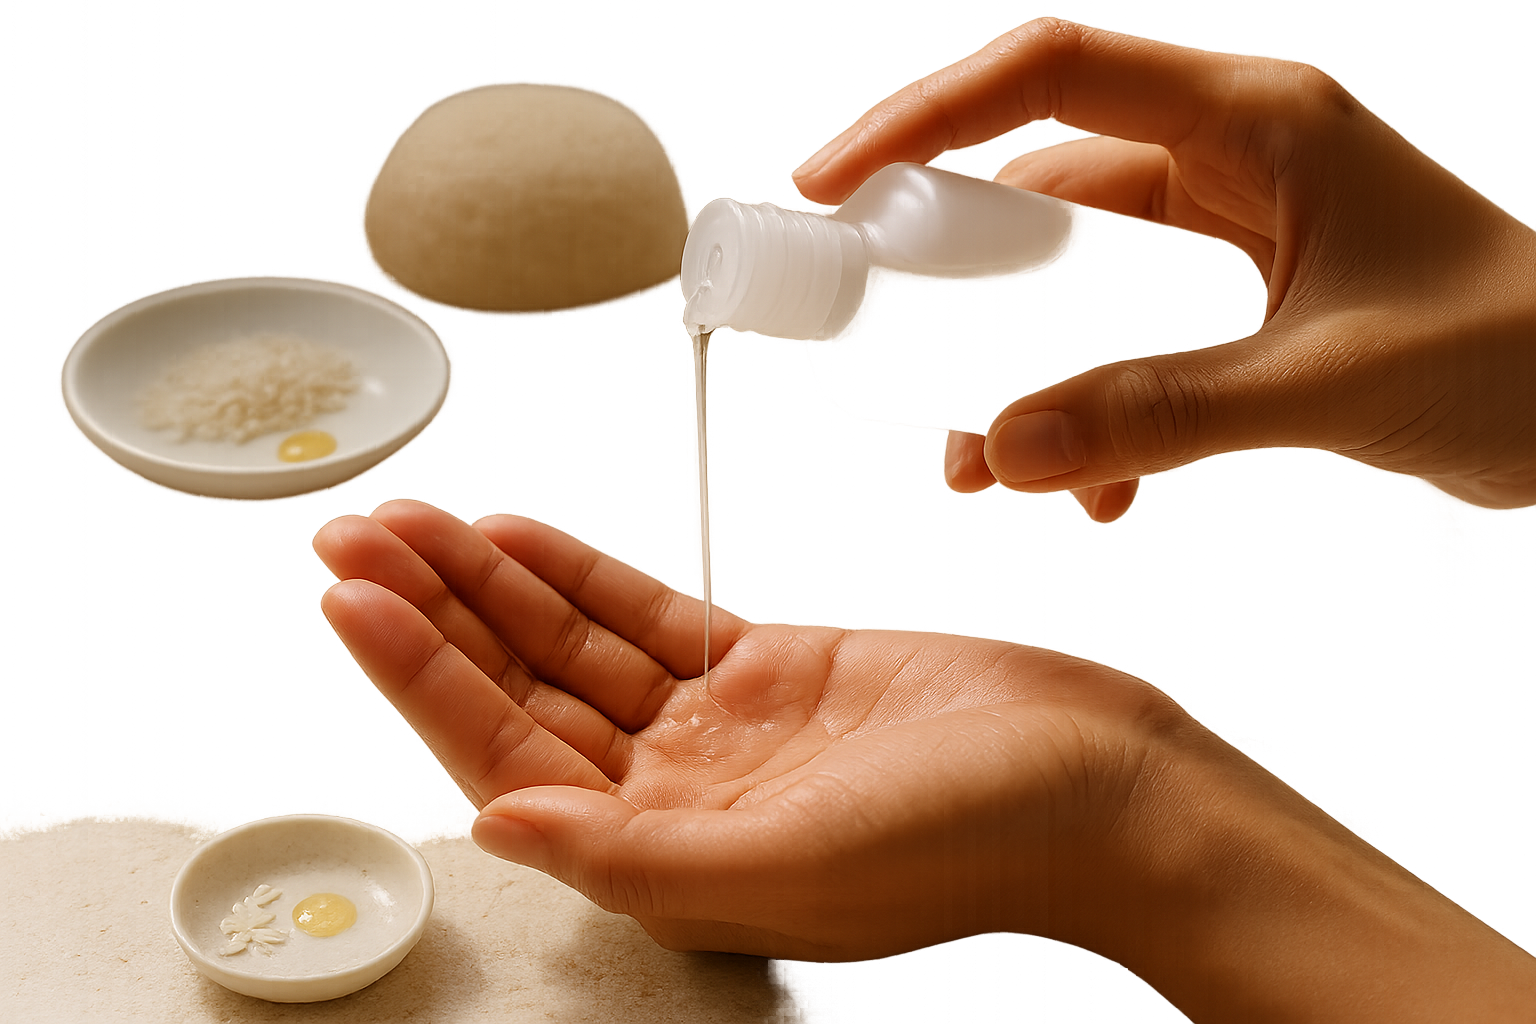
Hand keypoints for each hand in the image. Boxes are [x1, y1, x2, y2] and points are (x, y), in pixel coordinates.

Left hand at [313, 501, 1180, 958]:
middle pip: (523, 690)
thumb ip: (636, 856)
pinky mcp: (775, 669)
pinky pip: (654, 618)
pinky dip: (590, 579)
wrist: (1094, 784)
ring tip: (420, 526)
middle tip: (358, 539)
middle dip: (437, 615)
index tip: (354, 601)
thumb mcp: (793, 865)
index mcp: (663, 852)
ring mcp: (724, 727)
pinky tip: (532, 542)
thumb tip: (497, 823)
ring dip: (498, 586)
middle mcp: (677, 792)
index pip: (505, 752)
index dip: (422, 677)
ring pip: (577, 646)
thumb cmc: (966, 841)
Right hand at [794, 20, 1535, 521]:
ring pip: (1087, 281)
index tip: (845, 182)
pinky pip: (1136, 344)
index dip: (935, 120)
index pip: (1060, 82)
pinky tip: (1086, 484)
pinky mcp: (1246, 308)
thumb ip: (1165, 412)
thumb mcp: (1326, 377)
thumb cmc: (1514, 350)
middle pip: (1052, 186)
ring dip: (1025, 363)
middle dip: (962, 266)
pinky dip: (1100, 412)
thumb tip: (1011, 447)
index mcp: (1255, 124)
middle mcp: (1235, 163)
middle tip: (877, 321)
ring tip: (972, 450)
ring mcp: (1238, 238)